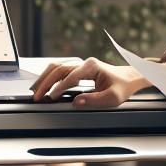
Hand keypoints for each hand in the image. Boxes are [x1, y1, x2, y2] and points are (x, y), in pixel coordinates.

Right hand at [30, 57, 145, 106]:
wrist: (129, 78)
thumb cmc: (122, 87)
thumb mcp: (112, 98)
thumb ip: (94, 100)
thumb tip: (76, 102)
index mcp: (92, 67)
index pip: (70, 77)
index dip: (60, 88)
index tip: (51, 98)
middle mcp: (84, 63)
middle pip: (58, 69)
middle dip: (45, 82)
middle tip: (37, 96)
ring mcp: (81, 65)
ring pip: (57, 68)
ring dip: (45, 78)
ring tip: (36, 91)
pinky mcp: (79, 69)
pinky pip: (60, 71)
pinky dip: (50, 78)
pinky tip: (45, 87)